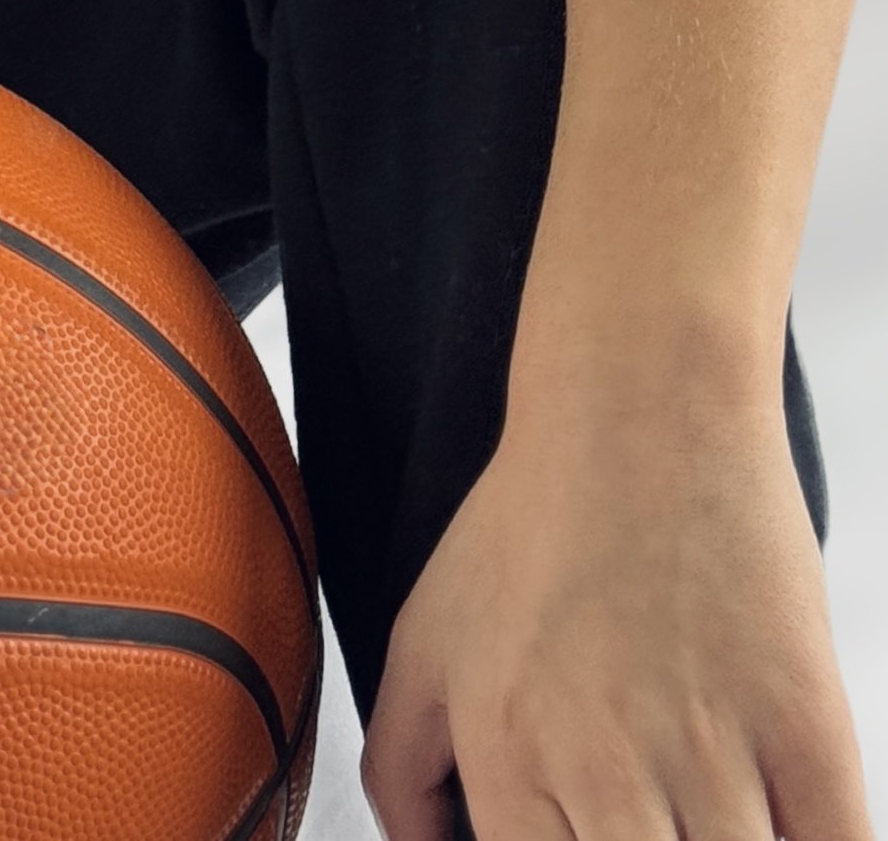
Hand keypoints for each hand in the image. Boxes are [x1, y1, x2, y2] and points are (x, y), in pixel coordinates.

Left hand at [361, 375, 866, 840]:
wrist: (643, 412)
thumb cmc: (531, 528)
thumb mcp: (424, 641)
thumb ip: (403, 775)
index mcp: (506, 761)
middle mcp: (604, 769)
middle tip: (653, 830)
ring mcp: (713, 751)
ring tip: (704, 822)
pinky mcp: (809, 727)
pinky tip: (781, 824)